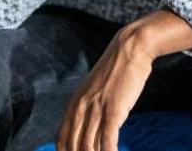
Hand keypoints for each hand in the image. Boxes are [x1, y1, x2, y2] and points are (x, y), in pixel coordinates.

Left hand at [55, 26, 153, 150]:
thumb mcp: (93, 90)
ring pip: (89, 147)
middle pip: (74, 147)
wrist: (129, 50)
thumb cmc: (115, 71)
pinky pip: (108, 140)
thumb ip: (87, 109)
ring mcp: (96, 110)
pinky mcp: (114, 110)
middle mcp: (81, 108)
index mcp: (73, 104)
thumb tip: (87, 129)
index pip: (62, 139)